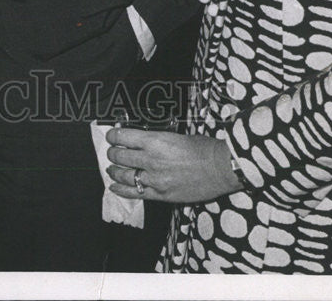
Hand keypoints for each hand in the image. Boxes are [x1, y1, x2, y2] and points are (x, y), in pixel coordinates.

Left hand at [105, 128, 241, 203]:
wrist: (221, 168)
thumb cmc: (203, 148)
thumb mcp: (175, 136)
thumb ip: (156, 140)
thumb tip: (142, 142)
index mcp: (154, 140)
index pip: (122, 137)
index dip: (113, 136)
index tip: (111, 136)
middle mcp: (150, 159)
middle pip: (120, 156)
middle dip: (112, 153)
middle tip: (112, 153)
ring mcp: (154, 179)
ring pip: (124, 176)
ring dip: (114, 171)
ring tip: (111, 169)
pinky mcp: (161, 195)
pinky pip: (135, 194)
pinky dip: (122, 190)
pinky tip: (114, 187)